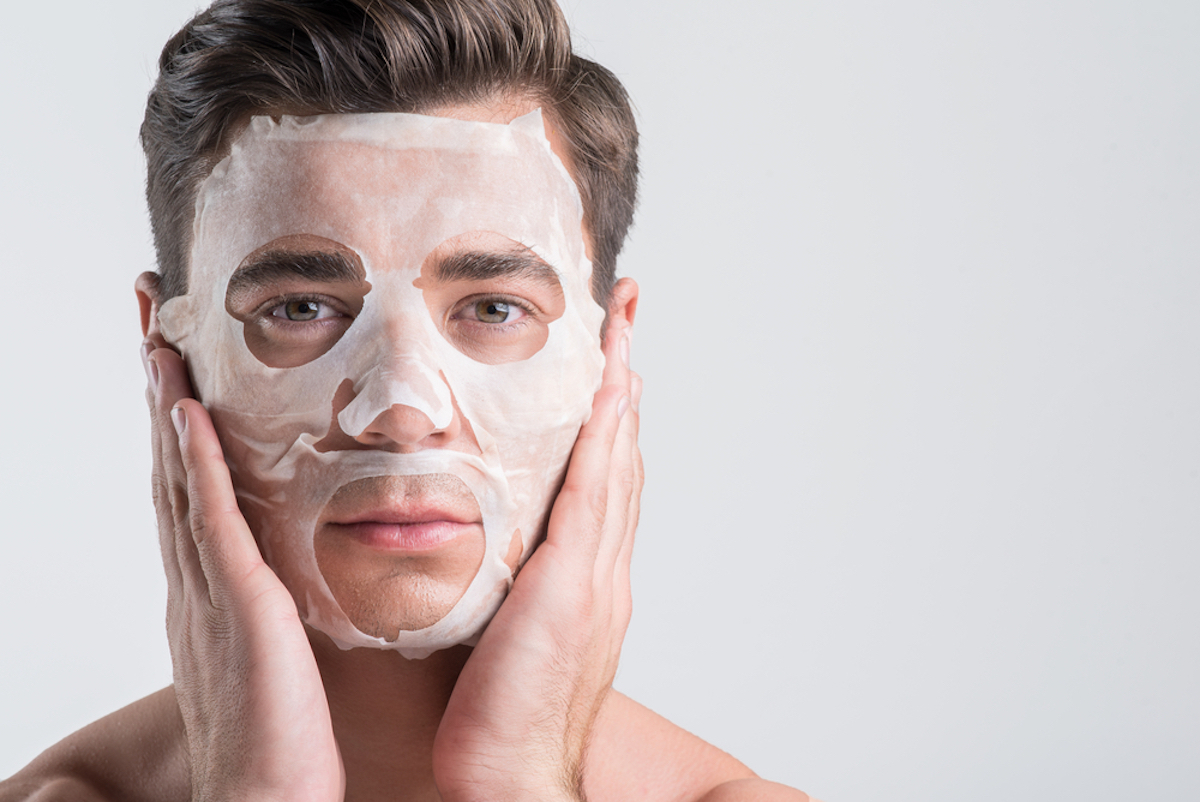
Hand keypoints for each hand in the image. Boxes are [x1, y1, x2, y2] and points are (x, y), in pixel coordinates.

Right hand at [143, 334, 343, 801]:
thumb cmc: (282, 736)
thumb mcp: (276, 649)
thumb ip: (275, 603)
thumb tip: (293, 568)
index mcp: (209, 587)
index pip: (187, 485)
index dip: (177, 421)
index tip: (174, 359)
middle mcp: (194, 579)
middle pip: (169, 464)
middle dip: (158, 389)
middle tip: (151, 317)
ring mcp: (208, 590)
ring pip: (179, 477)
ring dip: (168, 403)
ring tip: (159, 334)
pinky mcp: (237, 608)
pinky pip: (210, 521)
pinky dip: (195, 464)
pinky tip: (190, 412)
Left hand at [431, 282, 643, 801]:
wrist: (508, 779)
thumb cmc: (494, 719)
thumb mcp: (501, 635)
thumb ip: (504, 588)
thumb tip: (481, 554)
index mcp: (585, 583)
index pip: (602, 483)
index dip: (610, 423)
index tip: (608, 367)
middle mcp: (603, 572)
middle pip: (622, 459)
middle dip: (624, 385)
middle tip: (625, 321)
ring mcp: (596, 579)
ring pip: (616, 465)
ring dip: (620, 392)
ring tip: (620, 329)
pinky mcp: (572, 590)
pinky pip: (593, 497)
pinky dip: (605, 440)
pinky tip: (607, 389)